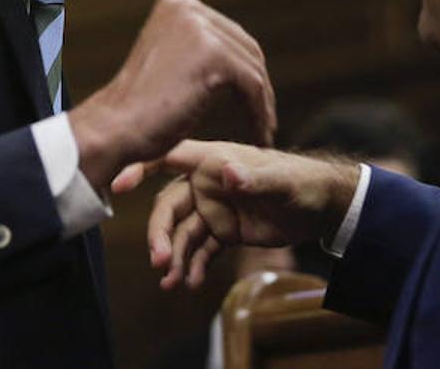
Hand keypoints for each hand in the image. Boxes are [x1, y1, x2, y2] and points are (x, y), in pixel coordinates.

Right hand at [68, 0, 275, 190]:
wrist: (115, 128)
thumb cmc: (137, 106)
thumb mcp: (168, 60)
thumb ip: (197, 46)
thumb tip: (241, 49)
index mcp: (175, 2)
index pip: (227, 32)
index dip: (243, 67)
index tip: (252, 98)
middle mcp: (188, 7)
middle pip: (244, 46)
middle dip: (257, 84)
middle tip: (265, 117)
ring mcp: (200, 28)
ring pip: (252, 68)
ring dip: (262, 102)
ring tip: (263, 130)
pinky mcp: (214, 56)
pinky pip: (253, 87)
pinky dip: (260, 113)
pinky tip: (260, 135)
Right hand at [112, 140, 359, 289]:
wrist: (322, 209)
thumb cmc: (303, 182)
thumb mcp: (283, 181)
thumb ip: (255, 177)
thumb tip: (227, 172)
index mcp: (215, 160)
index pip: (170, 157)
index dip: (142, 166)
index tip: (118, 185)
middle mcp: (207, 183)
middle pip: (170, 206)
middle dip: (161, 233)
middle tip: (159, 261)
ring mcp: (213, 208)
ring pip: (182, 232)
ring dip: (173, 255)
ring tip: (171, 282)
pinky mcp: (223, 231)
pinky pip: (200, 249)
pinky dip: (192, 266)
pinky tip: (189, 283)